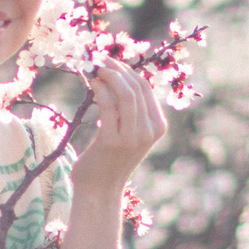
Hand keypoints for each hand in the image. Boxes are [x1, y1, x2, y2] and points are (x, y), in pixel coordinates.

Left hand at [71, 57, 165, 188]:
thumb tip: (118, 75)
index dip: (127, 70)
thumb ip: (130, 110)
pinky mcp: (113, 140)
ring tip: (94, 68)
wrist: (100, 189)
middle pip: (137, 87)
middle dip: (117, 68)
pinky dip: (99, 89)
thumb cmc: (110, 158)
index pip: (146, 88)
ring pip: (126, 93)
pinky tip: (90, 83)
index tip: (110, 61)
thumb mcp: (129, 133)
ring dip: (108, 75)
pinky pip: (108, 105)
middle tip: (99, 59)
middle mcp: (149, 131)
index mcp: (158, 127)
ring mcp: (133, 137)